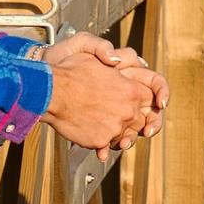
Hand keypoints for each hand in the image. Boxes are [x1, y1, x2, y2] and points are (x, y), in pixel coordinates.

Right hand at [40, 52, 157, 159]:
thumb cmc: (71, 71)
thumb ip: (118, 61)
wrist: (52, 92)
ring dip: (117, 132)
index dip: (149, 103)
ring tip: (102, 125)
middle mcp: (128, 110)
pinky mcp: (101, 141)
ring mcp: (115, 127)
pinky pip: (108, 145)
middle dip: (131, 119)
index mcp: (131, 90)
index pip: (152, 100)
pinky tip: (92, 134)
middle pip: (140, 121)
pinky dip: (102, 143)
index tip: (144, 108)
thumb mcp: (100, 58)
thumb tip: (123, 63)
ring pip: (125, 135)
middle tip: (116, 116)